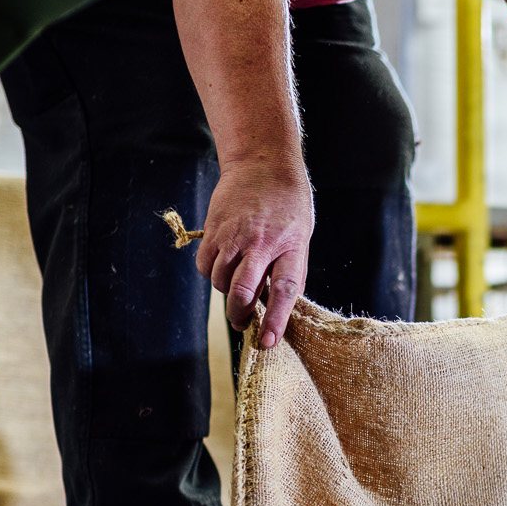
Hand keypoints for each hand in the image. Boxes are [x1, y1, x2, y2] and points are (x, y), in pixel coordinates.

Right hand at [195, 156, 312, 347]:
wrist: (263, 164)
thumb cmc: (288, 205)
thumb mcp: (301, 237)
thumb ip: (289, 270)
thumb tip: (276, 306)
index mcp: (291, 247)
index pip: (285, 290)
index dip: (276, 319)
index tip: (269, 342)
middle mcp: (261, 244)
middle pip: (244, 291)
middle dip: (240, 316)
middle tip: (244, 324)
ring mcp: (234, 236)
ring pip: (221, 282)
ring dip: (228, 293)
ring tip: (239, 283)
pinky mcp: (214, 230)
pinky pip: (205, 267)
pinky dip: (212, 274)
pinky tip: (224, 266)